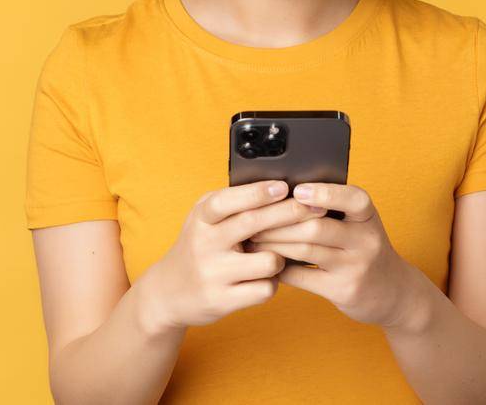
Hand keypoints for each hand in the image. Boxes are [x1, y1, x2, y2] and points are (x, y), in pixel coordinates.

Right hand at [142, 180, 327, 330]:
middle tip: (317, 207)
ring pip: (268, 261)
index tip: (284, 186)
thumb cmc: (201, 247)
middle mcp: (203, 244)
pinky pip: (265, 288)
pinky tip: (264, 279)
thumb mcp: (205, 220)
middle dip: (290, 213)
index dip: (256, 193)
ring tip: (274, 256)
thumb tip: (284, 186)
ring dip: (281, 258)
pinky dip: (272, 283)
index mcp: (201, 219)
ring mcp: (212, 274)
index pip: (226, 202)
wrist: (168, 293)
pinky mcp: (221, 300)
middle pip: (253, 225)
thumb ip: (235, 203)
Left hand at [244, 183, 419, 328]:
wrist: (392, 291)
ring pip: (305, 250)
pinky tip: (267, 262)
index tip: (296, 190)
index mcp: (369, 217)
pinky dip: (280, 268)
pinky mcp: (342, 290)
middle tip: (252, 219)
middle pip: (317, 226)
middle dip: (280, 222)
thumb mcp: (361, 225)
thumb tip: (284, 194)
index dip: (324, 193)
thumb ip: (333, 210)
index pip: (352, 198)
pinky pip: (302, 277)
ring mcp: (355, 267)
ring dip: (273, 244)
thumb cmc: (364, 249)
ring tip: (253, 239)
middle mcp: (367, 240)